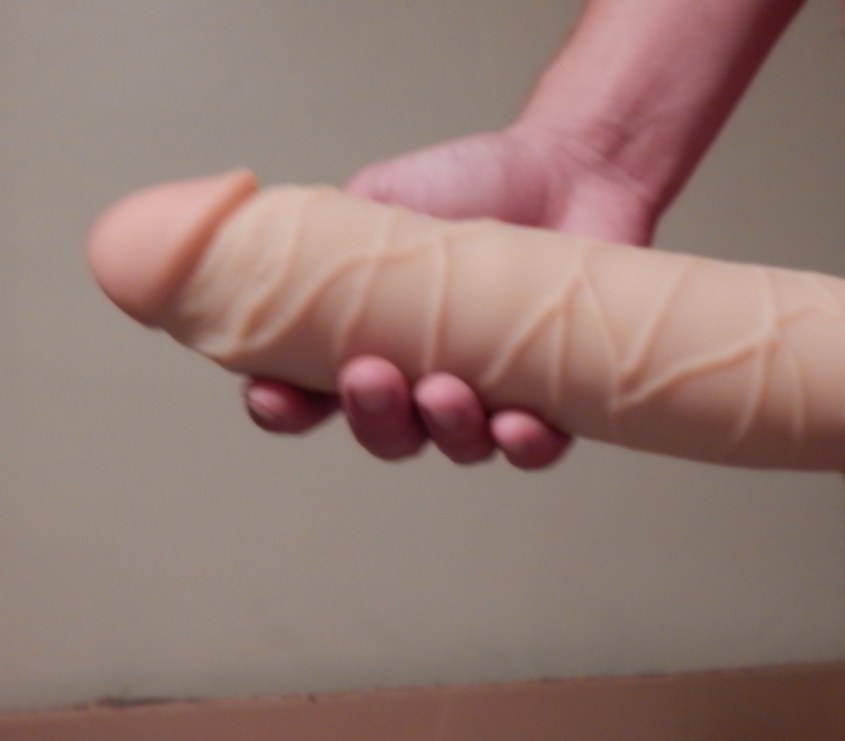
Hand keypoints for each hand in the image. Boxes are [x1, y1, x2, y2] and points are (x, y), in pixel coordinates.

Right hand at [244, 126, 659, 466]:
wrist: (563, 166)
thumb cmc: (470, 184)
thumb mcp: (378, 199)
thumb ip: (321, 238)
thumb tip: (255, 256)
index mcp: (370, 341)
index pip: (311, 395)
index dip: (285, 409)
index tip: (277, 397)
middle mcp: (423, 379)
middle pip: (383, 433)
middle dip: (371, 418)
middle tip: (371, 377)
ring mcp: (488, 392)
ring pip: (455, 445)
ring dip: (442, 430)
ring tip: (445, 392)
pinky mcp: (552, 396)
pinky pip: (535, 447)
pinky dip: (523, 447)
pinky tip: (517, 426)